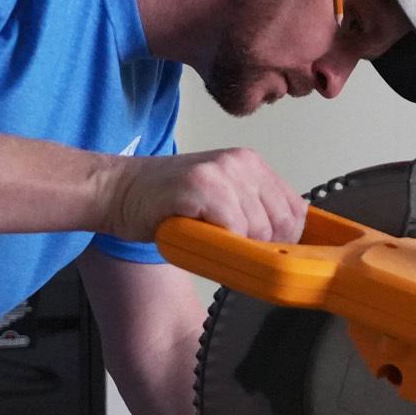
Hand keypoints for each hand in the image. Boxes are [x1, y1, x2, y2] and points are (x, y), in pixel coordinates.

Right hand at [101, 148, 306, 243]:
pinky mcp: (200, 185)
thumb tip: (289, 247)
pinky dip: (219, 243)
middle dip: (260, 248)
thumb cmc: (167, 202)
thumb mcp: (223, 200)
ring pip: (258, 230)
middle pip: (282, 224)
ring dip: (235, 247)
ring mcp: (221, 171)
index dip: (283, 241)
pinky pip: (232, 228)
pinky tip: (196, 235)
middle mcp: (241, 162)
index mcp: (252, 164)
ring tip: (208, 239)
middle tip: (229, 249)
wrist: (119, 191)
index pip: (296, 211)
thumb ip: (254, 213)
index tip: (260, 252)